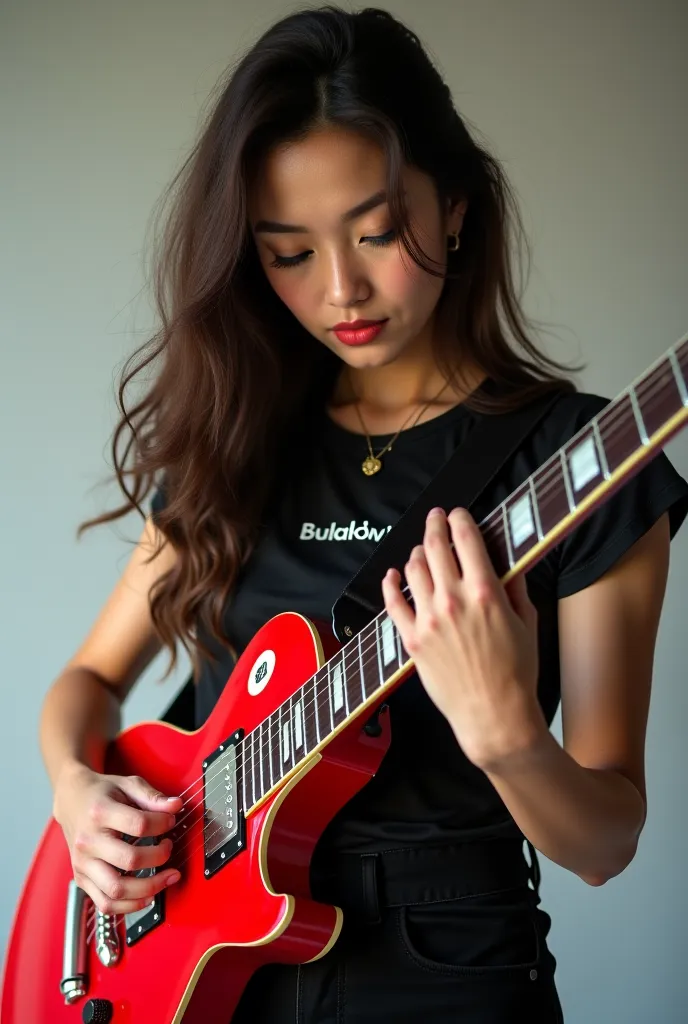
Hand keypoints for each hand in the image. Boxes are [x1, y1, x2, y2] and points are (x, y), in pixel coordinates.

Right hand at [53, 762, 182, 914]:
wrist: (72, 799)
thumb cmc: (101, 793)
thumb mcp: (128, 785)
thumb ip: (152, 796)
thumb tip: (175, 806)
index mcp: (100, 813)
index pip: (138, 825)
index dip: (162, 824)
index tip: (170, 821)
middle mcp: (88, 841)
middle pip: (129, 860)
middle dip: (159, 857)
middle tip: (169, 847)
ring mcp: (83, 863)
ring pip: (117, 889)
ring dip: (149, 888)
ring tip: (167, 877)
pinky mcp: (82, 879)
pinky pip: (105, 904)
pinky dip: (130, 905)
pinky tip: (148, 895)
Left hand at [381, 506, 545, 770]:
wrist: (495, 715)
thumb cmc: (517, 672)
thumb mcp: (527, 622)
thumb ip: (514, 587)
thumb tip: (505, 562)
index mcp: (485, 592)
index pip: (466, 539)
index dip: (459, 519)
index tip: (458, 514)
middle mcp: (453, 601)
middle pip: (434, 547)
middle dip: (435, 525)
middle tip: (436, 518)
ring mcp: (428, 620)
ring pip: (413, 570)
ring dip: (416, 553)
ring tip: (421, 550)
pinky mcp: (412, 640)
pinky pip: (393, 603)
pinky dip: (390, 584)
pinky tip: (392, 575)